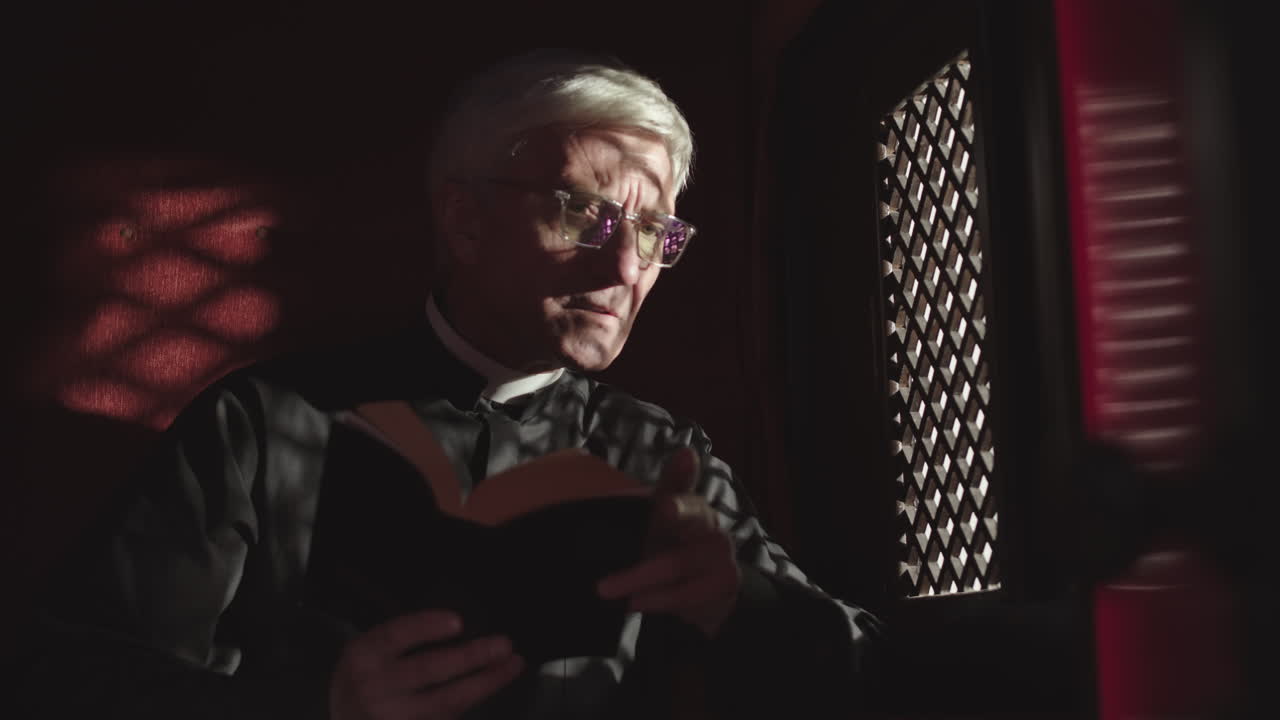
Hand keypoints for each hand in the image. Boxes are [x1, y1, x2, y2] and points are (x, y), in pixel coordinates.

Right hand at [329, 609, 523, 719]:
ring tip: (511, 666)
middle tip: (503, 645)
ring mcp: (391, 717)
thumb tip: (463, 628)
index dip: (427, 627)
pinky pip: (446, 719)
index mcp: (364, 655)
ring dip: (485, 682)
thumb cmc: (364, 679)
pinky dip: (471, 704)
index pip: (396, 635)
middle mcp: (374, 687)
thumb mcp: (370, 651)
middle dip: (471, 657)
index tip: (458, 621)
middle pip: (428, 669)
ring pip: (445, 701)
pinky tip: (491, 686)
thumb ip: (404, 640)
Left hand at [597, 447, 740, 636]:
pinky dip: (656, 600)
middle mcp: (708, 520)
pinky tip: (634, 602)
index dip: (682, 469)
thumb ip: (632, 507)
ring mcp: (721, 550)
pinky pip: (686, 592)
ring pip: (676, 563)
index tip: (684, 455)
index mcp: (685, 500)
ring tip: (605, 589)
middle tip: (661, 510)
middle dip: (675, 510)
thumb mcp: (649, 527)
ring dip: (636, 579)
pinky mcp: (726, 579)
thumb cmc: (667, 550)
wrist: (701, 593)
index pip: (682, 481)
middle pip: (689, 515)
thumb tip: (608, 491)